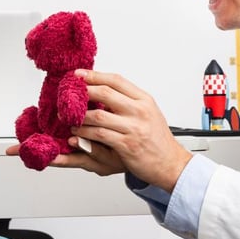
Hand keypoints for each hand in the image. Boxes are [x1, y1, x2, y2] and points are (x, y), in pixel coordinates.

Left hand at [66, 69, 192, 191]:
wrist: (171, 164)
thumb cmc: (157, 139)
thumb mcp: (148, 112)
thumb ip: (128, 101)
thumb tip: (103, 89)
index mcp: (144, 99)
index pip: (116, 80)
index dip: (94, 75)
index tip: (78, 75)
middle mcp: (140, 110)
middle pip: (105, 93)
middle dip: (83, 92)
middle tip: (68, 95)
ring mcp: (134, 128)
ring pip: (98, 115)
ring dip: (80, 116)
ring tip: (69, 118)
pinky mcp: (127, 145)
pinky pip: (100, 135)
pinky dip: (85, 133)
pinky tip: (77, 133)